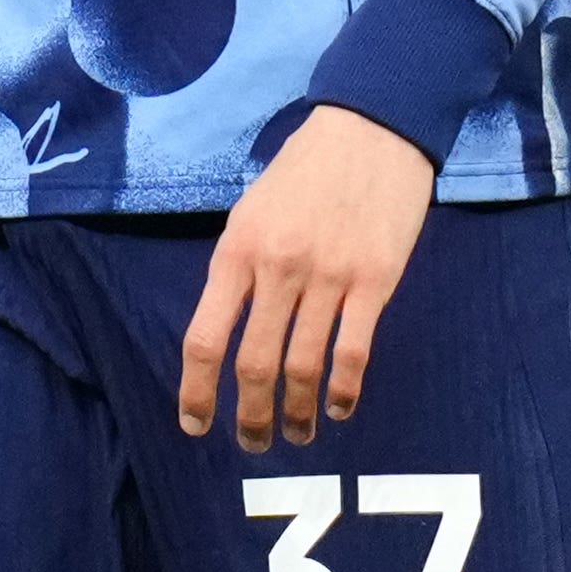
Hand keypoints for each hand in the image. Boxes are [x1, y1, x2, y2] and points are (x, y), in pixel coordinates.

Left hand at [179, 105, 436, 446]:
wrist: (373, 128)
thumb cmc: (305, 169)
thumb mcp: (251, 210)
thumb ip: (238, 267)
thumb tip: (227, 327)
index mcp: (237, 251)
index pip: (205, 337)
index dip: (197, 390)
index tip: (195, 424)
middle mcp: (278, 268)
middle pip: (255, 364)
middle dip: (250, 415)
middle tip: (253, 443)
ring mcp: (328, 277)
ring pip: (304, 366)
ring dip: (297, 412)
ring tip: (296, 434)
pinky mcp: (374, 281)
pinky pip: (353, 351)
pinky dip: (342, 390)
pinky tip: (337, 408)